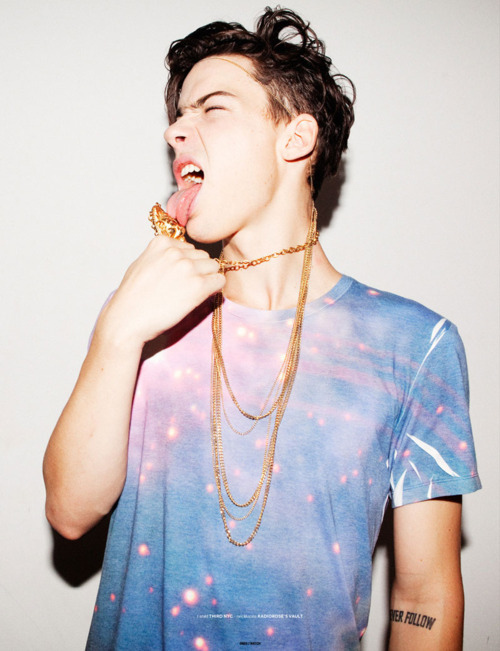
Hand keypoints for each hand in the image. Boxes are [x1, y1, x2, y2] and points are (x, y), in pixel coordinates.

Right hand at [97, 235, 224, 348]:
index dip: (187, 263)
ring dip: (207, 279)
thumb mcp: (141, 264)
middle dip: (199, 270)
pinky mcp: (198, 286)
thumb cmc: (132, 297)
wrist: (128, 319)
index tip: (178, 277)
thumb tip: (178, 255)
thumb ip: (160, 256)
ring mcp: (188, 268)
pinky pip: (219, 281)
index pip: (189, 248)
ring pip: (213, 267)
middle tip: (186, 287)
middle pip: (203, 256)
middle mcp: (176, 252)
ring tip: (190, 293)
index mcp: (161, 243)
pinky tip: (201, 297)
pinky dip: (215, 289)